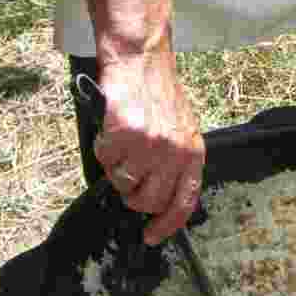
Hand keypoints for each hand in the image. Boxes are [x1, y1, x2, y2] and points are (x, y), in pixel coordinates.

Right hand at [91, 50, 204, 245]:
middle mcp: (174, 152)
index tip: (151, 236)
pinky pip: (104, 160)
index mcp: (193, 152)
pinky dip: (102, 149)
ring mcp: (149, 144)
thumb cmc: (159, 94)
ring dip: (116, 169)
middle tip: (128, 176)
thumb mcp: (182, 129)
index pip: (184, 202)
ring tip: (121, 145)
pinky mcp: (125, 134)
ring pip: (123, 183)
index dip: (167, 225)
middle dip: (133, 196)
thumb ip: (177, 162)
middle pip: (148, 200)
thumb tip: (161, 198)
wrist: (141, 59)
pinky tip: (110, 131)